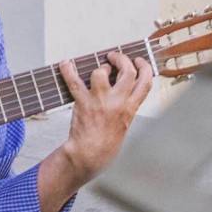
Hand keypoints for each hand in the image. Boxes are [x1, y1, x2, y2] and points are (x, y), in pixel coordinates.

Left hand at [35, 49, 153, 211]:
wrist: (90, 154)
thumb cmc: (107, 142)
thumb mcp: (125, 123)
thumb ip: (126, 104)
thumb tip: (120, 84)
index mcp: (131, 108)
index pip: (146, 81)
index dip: (144, 66)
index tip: (138, 60)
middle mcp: (118, 102)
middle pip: (127, 71)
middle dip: (121, 59)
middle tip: (114, 57)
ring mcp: (100, 101)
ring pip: (101, 73)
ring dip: (99, 67)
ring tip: (97, 69)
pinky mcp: (83, 103)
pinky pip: (74, 81)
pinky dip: (68, 70)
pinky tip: (65, 63)